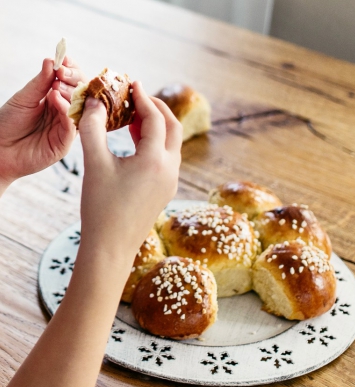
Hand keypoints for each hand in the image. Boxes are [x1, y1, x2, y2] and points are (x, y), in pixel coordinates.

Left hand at [0, 56, 85, 190]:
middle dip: (75, 80)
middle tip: (62, 72)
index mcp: (56, 100)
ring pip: (80, 109)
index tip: (64, 59)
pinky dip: (66, 111)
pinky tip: (55, 99)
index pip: (73, 83)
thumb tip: (52, 60)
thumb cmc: (8, 124)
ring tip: (57, 86)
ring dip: (72, 94)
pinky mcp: (64, 143)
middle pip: (81, 94)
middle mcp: (65, 113)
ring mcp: (66, 128)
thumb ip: (40, 82)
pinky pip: (72, 126)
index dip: (72, 70)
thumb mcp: (24, 98)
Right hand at [79, 81, 181, 264]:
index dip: (143, 97)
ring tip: (133, 118)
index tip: (132, 83)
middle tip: (138, 97)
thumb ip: (93, 128)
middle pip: (173, 127)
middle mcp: (170, 169)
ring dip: (157, 127)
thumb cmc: (101, 207)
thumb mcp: (94, 164)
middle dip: (157, 108)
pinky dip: (156, 145)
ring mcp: (171, 182)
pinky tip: (137, 144)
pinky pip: (167, 159)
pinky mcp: (166, 191)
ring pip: (171, 144)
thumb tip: (94, 103)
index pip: (155, 118)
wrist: (111, 247)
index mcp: (156, 160)